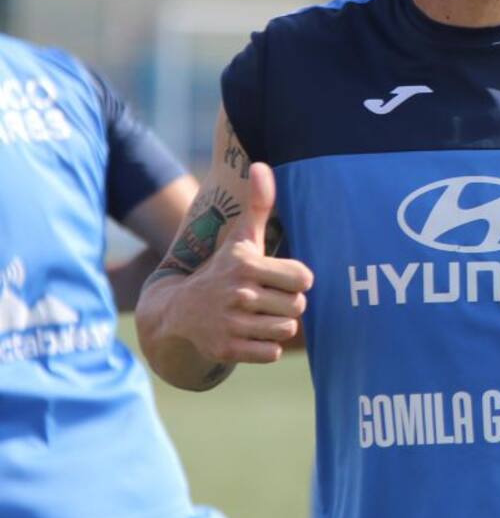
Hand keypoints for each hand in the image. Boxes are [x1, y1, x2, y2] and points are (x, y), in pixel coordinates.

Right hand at [168, 163, 312, 364]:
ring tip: (257, 315)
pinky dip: (265, 347)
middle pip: (298, 306)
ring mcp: (231, 323)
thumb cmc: (223, 270)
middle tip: (266, 299)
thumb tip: (260, 165)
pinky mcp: (226, 350)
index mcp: (246, 264)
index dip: (296, 279)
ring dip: (277, 325)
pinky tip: (248, 333)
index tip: (279, 278)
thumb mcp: (240, 238)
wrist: (177, 311)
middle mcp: (238, 293)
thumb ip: (258, 204)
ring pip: (287, 329)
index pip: (304, 278)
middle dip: (288, 303)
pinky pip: (271, 352)